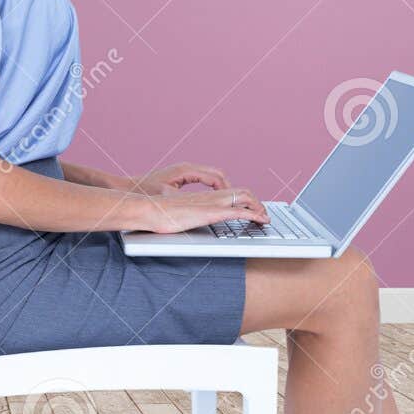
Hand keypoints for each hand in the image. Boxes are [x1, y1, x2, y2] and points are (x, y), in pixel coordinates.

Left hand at [132, 161, 230, 194]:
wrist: (128, 188)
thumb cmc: (144, 192)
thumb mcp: (166, 196)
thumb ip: (183, 198)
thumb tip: (199, 203)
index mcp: (186, 170)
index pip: (216, 177)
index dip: (228, 190)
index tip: (235, 202)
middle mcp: (187, 168)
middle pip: (218, 174)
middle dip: (229, 188)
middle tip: (238, 203)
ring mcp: (185, 171)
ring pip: (212, 176)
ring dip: (222, 188)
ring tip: (230, 203)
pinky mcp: (181, 177)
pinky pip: (204, 180)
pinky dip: (213, 188)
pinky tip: (214, 201)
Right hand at [135, 185, 267, 234]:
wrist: (148, 208)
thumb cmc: (156, 213)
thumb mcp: (175, 214)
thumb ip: (185, 217)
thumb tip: (186, 222)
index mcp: (202, 196)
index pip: (230, 193)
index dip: (244, 199)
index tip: (251, 210)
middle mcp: (210, 196)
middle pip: (242, 192)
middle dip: (256, 203)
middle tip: (262, 215)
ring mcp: (212, 203)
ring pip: (245, 197)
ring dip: (259, 208)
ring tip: (265, 219)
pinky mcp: (212, 212)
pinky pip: (239, 211)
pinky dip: (255, 215)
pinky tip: (262, 221)